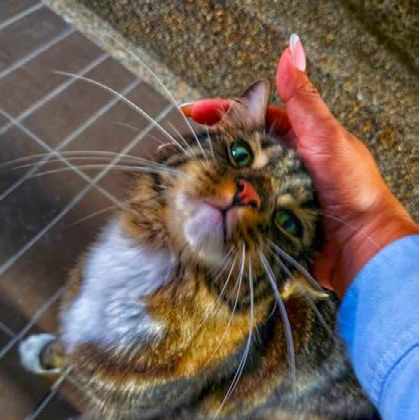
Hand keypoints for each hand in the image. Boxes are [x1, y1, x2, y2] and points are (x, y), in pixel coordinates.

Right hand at [180, 35, 418, 296]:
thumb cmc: (352, 188)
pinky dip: (224, 205)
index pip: (252, 116)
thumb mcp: (327, 137)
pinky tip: (206, 205)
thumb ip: (304, 101)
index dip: (223, 111)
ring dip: (214, 176)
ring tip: (186, 176)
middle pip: (240, 147)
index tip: (193, 112)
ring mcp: (274, 191)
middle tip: (182, 147)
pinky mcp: (270, 218)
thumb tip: (290, 52)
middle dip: (212, 145)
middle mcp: (282, 163)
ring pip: (237, 178)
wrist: (359, 245)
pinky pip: (241, 207)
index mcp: (296, 137)